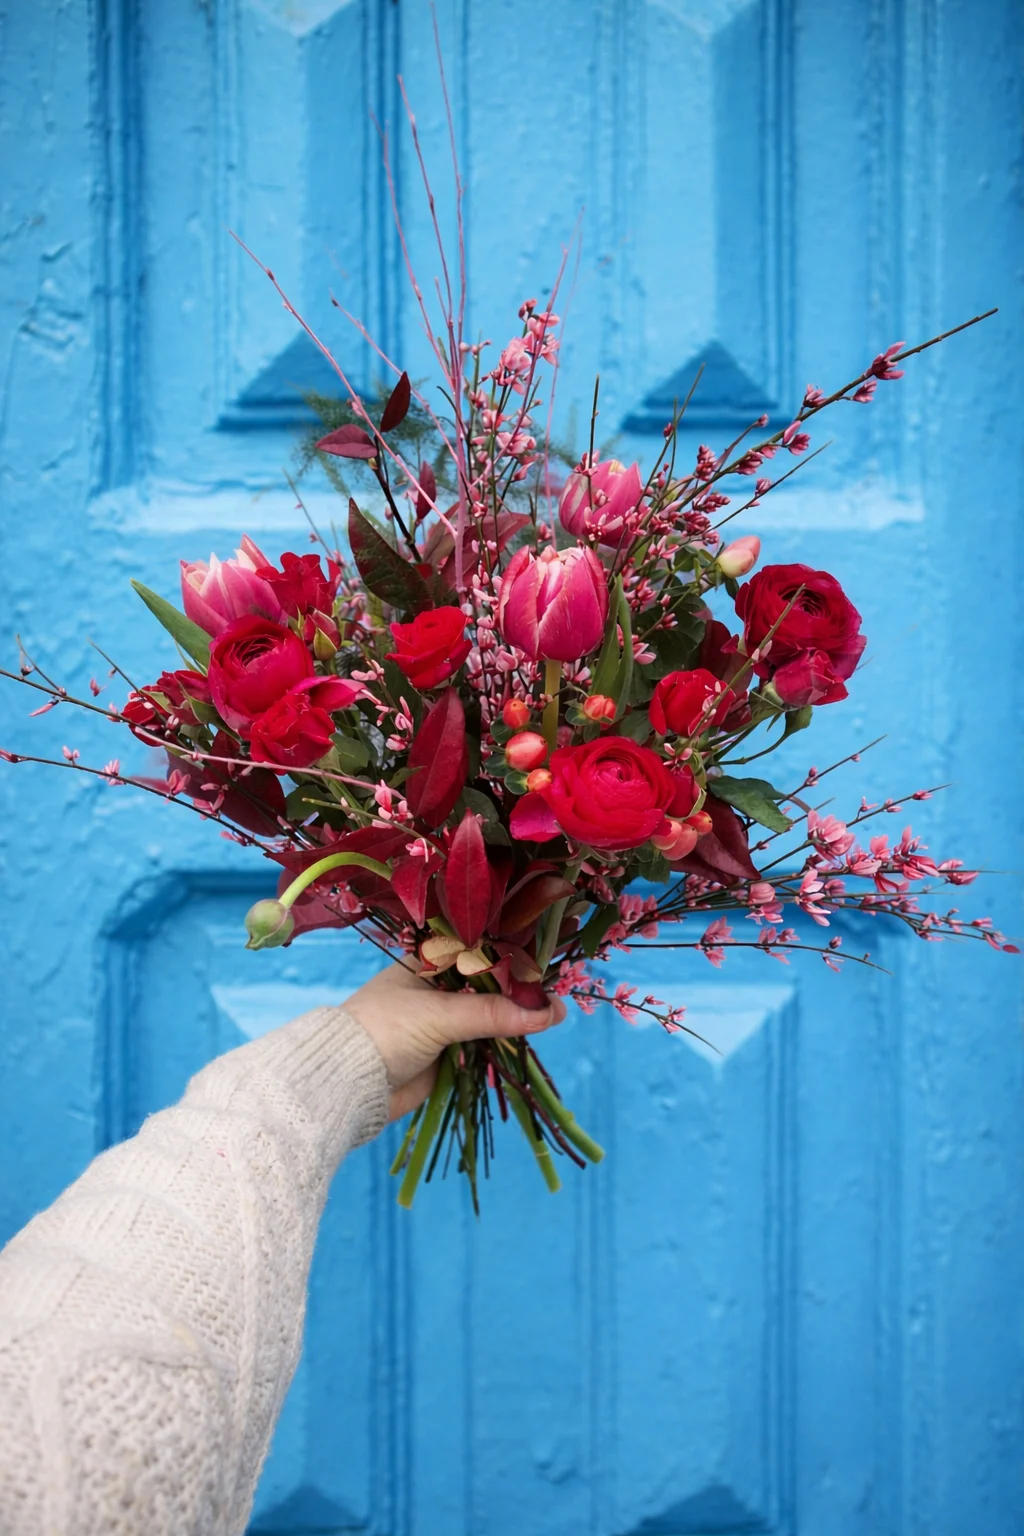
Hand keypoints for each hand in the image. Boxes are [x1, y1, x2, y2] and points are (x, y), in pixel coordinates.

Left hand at [344, 961, 565, 1120]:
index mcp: (427, 965)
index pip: (479, 953)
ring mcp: (441, 1022)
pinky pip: (483, 1046)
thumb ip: (493, 1013)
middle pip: (488, 987)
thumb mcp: (440, 1015)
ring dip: (515, 1021)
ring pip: (489, 1018)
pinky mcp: (446, 1054)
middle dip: (520, 993)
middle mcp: (436, 989)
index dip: (512, 958)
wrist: (347, 1086)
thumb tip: (548, 1012)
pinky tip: (530, 1041)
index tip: (547, 963)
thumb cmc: (384, 1031)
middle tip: (557, 996)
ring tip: (555, 1018)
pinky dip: (503, 1046)